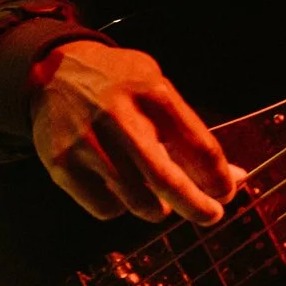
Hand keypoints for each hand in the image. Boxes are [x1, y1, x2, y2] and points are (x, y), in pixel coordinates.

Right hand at [0, 39, 244, 223]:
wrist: (53, 70)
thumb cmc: (118, 82)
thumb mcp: (157, 86)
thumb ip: (190, 130)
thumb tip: (232, 175)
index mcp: (152, 94)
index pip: (199, 147)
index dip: (219, 178)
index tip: (227, 191)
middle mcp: (120, 118)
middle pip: (169, 181)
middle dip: (198, 207)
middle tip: (211, 215)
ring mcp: (89, 144)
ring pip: (139, 203)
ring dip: (159, 209)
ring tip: (160, 199)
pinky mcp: (63, 165)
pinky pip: (106, 208)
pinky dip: (120, 207)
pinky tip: (120, 188)